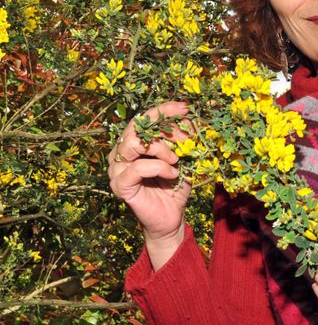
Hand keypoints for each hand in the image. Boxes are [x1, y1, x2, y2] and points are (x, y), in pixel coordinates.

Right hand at [107, 101, 191, 268]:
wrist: (172, 217)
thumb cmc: (176, 185)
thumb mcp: (184, 156)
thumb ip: (184, 138)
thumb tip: (193, 116)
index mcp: (133, 142)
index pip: (144, 118)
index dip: (164, 110)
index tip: (185, 108)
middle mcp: (120, 152)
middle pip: (136, 126)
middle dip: (164, 127)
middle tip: (186, 137)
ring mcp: (117, 169)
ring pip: (133, 144)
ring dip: (161, 148)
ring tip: (177, 159)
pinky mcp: (120, 186)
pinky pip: (137, 169)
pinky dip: (159, 167)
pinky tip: (172, 174)